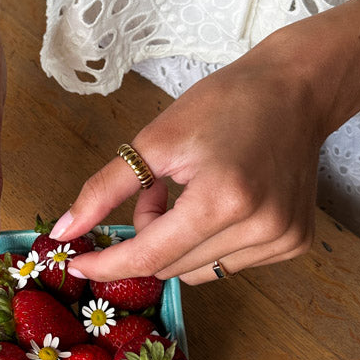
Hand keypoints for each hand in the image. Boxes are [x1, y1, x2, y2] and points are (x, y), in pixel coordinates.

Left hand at [52, 39, 326, 283]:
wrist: (296, 89)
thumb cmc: (226, 102)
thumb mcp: (156, 139)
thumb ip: (105, 189)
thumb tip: (63, 232)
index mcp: (223, 201)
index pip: (151, 256)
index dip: (109, 264)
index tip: (79, 265)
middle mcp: (259, 228)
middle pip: (172, 266)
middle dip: (149, 236)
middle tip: (155, 190)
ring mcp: (282, 240)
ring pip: (199, 271)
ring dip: (179, 243)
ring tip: (190, 193)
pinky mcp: (295, 243)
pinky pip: (230, 264)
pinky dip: (210, 242)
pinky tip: (221, 202)